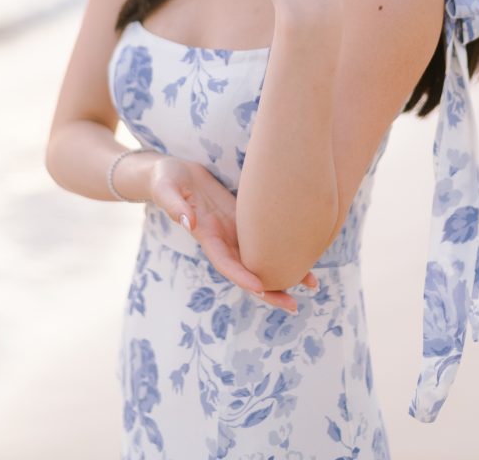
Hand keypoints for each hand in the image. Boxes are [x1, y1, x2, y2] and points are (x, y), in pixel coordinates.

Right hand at [150, 154, 316, 312]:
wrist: (173, 171)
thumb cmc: (166, 178)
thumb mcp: (167, 187)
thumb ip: (174, 205)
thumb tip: (188, 221)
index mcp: (205, 235)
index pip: (225, 263)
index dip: (242, 277)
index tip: (261, 290)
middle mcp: (222, 240)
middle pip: (247, 272)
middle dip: (269, 291)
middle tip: (293, 306)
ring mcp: (234, 231)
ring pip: (260, 259)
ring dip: (283, 274)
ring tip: (312, 284)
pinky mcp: (242, 219)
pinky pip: (263, 240)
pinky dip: (282, 249)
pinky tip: (303, 252)